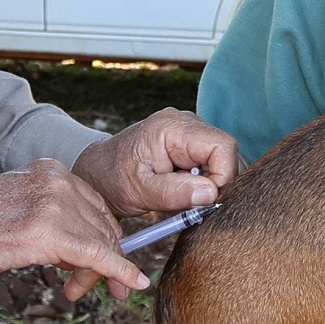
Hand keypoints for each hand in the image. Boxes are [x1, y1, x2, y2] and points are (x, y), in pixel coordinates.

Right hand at [0, 159, 149, 300]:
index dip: (107, 238)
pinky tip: (131, 283)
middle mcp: (58, 182)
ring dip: (99, 274)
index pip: (97, 207)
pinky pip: (98, 255)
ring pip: (101, 243)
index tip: (110, 261)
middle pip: (103, 225)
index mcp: (51, 171)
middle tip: (100, 287)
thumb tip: (83, 255)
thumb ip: (55, 222)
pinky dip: (120, 271)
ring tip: (80, 292)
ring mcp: (55, 204)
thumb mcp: (21, 211)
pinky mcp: (50, 233)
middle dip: (107, 258)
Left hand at [72, 107, 240, 218]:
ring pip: (224, 158)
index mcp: (172, 127)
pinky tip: (186, 188)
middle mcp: (186, 122)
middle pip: (227, 152)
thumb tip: (210, 193)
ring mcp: (190, 130)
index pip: (222, 147)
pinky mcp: (192, 142)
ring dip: (211, 182)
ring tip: (184, 193)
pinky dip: (206, 180)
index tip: (204, 201)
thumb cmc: (113, 180)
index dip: (222, 177)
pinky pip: (214, 162)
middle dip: (217, 181)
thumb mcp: (140, 191)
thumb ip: (174, 192)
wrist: (98, 173)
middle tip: (192, 201)